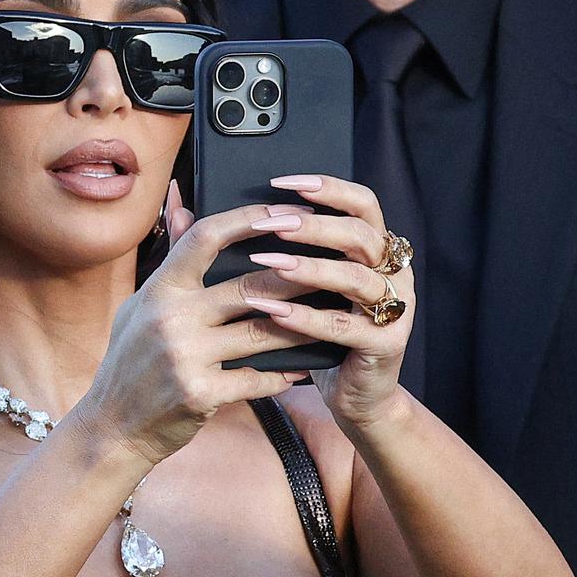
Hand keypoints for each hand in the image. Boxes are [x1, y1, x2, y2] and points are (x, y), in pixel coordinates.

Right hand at [77, 181, 316, 465]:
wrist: (113, 428)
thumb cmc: (130, 361)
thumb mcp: (141, 304)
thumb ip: (170, 258)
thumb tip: (181, 203)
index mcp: (158, 289)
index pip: (206, 237)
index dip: (248, 220)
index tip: (285, 212)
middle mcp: (170, 317)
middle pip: (248, 285)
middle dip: (296, 275)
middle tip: (332, 265)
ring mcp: (185, 356)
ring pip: (262, 332)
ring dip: (301, 326)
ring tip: (331, 317)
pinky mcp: (200, 393)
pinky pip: (256, 379)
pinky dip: (281, 377)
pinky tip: (301, 372)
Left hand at [240, 174, 414, 430]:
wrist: (352, 395)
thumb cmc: (313, 332)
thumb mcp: (287, 285)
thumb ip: (242, 244)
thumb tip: (181, 207)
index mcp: (373, 248)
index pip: (361, 203)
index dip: (328, 188)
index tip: (283, 181)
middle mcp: (391, 271)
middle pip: (362, 234)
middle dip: (315, 226)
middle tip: (272, 222)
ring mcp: (395, 308)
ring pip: (358, 278)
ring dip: (312, 268)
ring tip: (269, 263)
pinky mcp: (385, 344)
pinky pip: (347, 327)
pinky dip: (310, 318)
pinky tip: (275, 312)